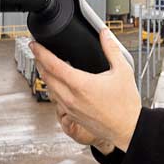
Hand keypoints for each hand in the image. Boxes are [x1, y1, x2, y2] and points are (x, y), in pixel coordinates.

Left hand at [32, 27, 140, 152]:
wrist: (129, 129)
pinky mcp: (72, 116)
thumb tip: (104, 33)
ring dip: (44, 75)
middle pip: (46, 76)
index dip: (40, 52)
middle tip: (37, 51)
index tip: (34, 44)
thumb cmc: (126, 104)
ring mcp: (70, 109)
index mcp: (81, 84)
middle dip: (39, 61)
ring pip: (49, 89)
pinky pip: (55, 99)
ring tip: (44, 64)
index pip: (53, 65)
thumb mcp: (123, 71)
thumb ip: (111, 49)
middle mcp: (71, 98)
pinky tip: (57, 83)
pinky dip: (52, 88)